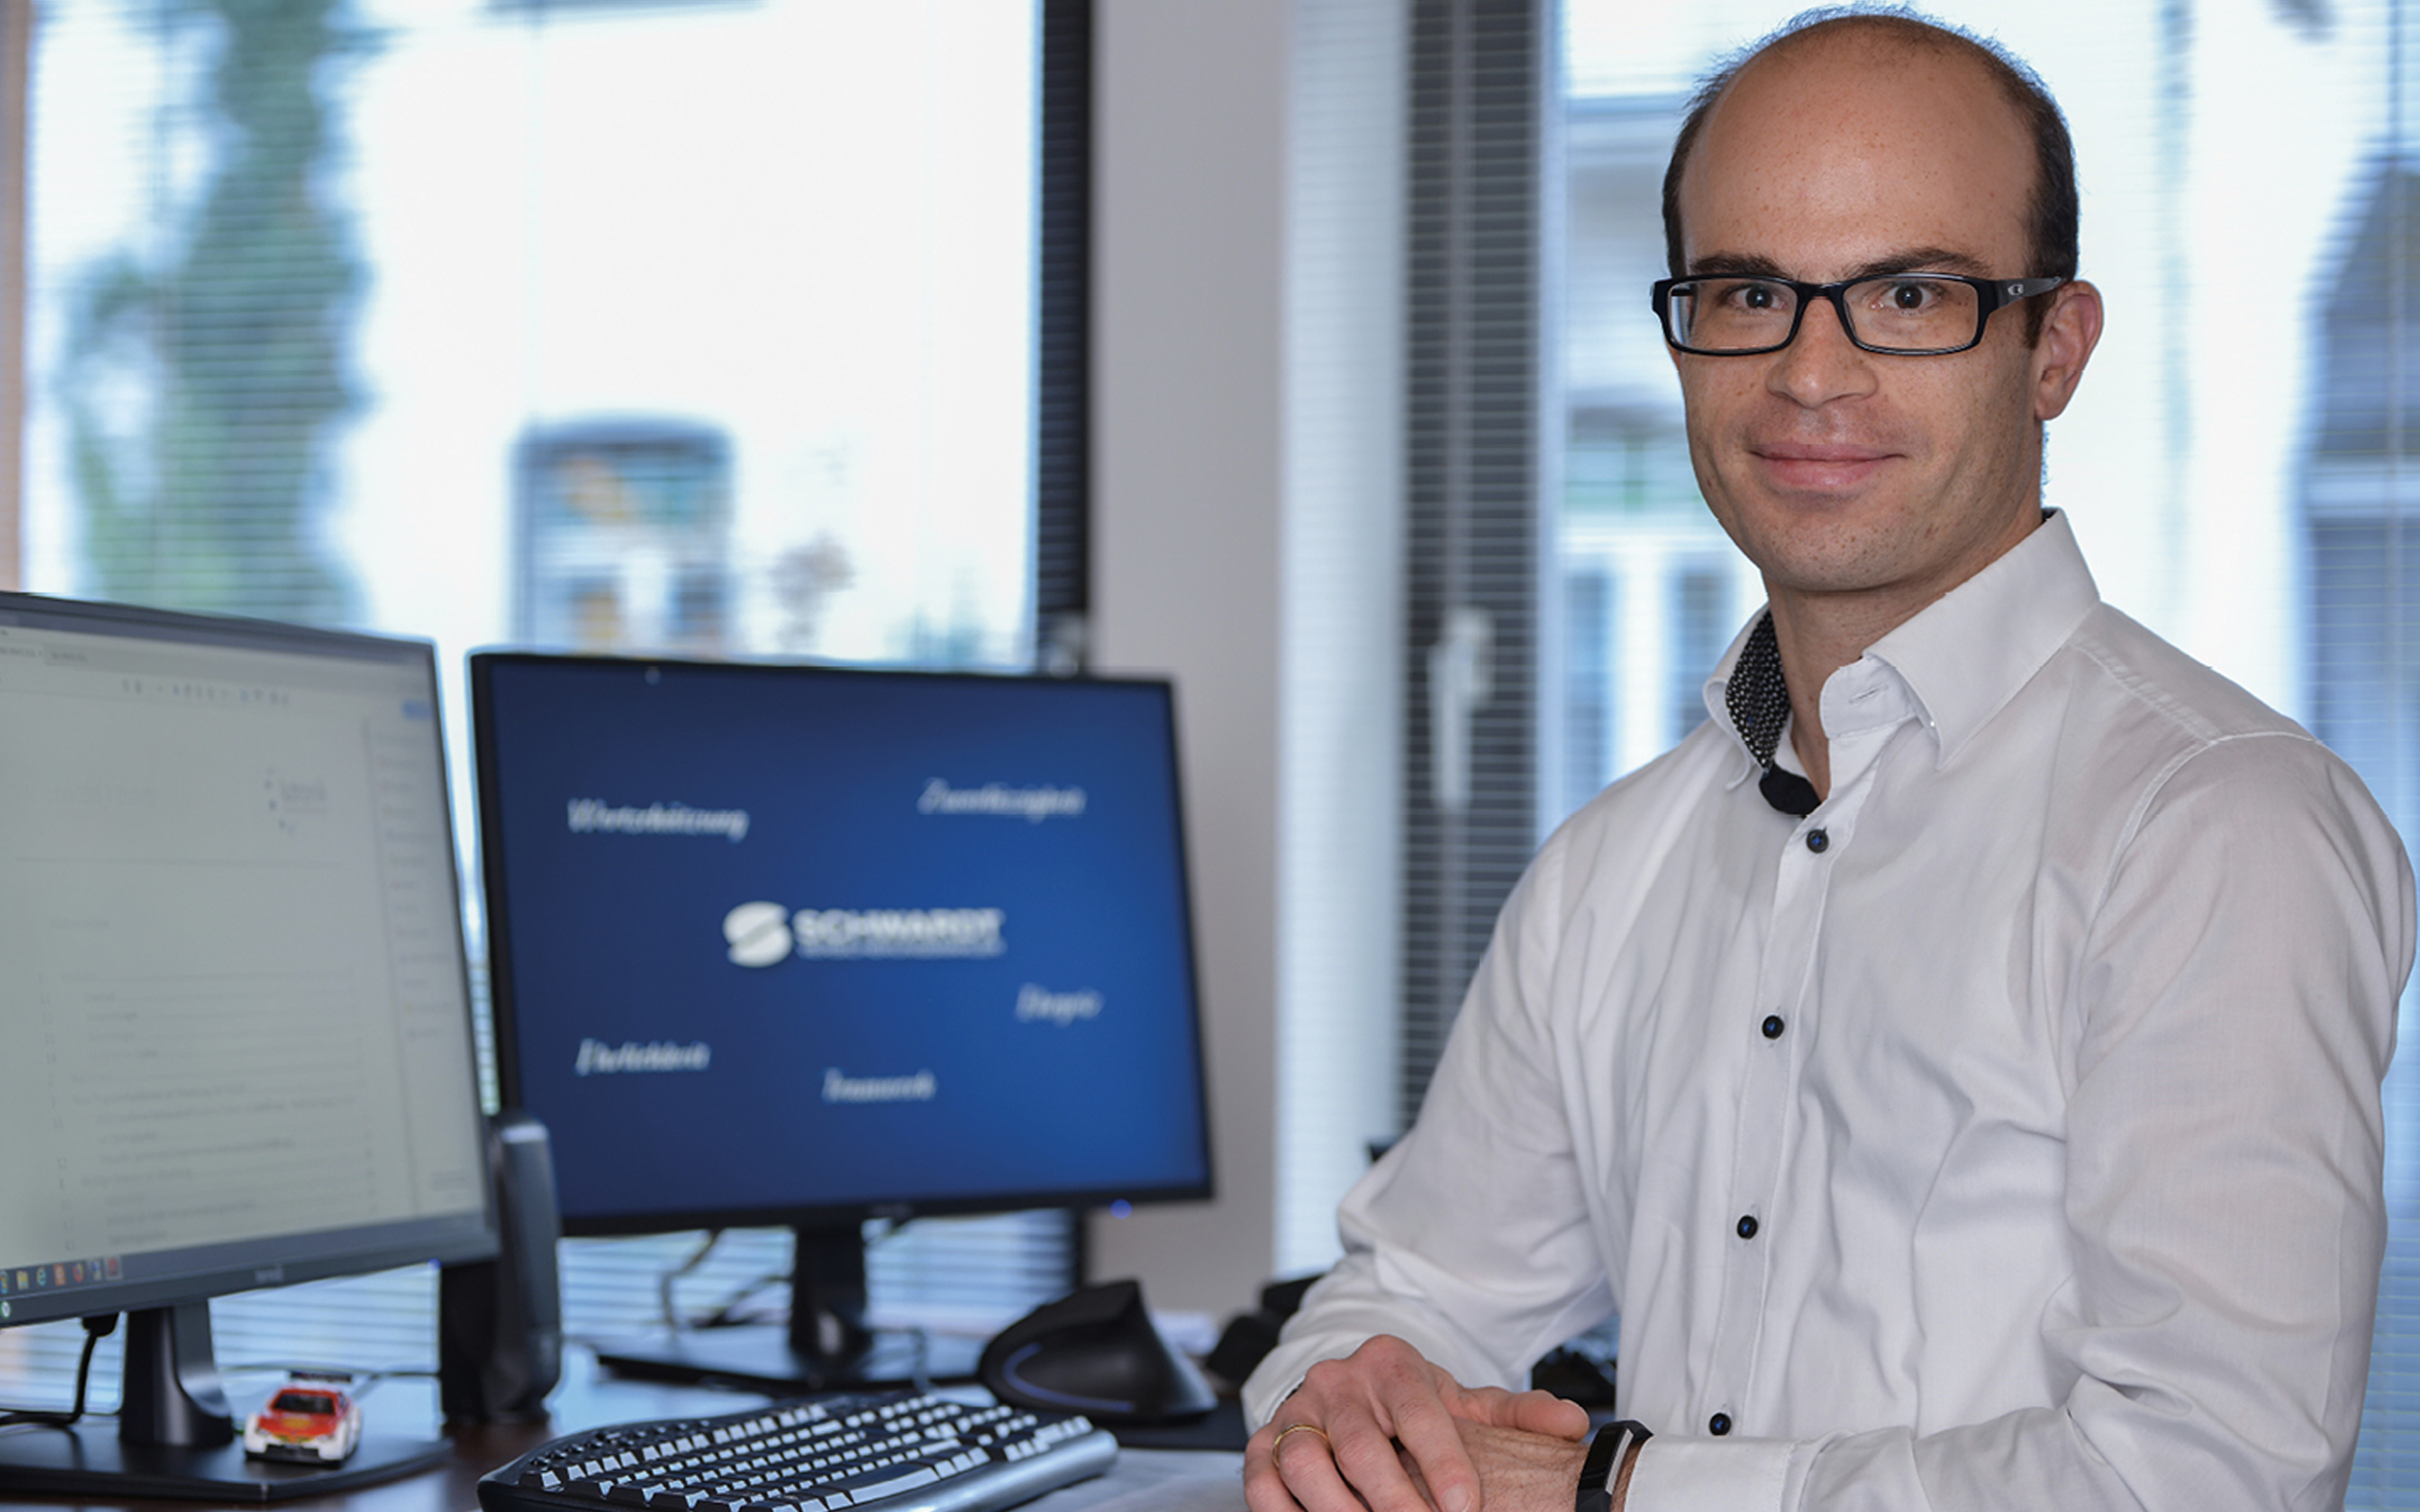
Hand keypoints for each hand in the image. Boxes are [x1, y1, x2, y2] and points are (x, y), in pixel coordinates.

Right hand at [1242, 1334, 1587, 1511]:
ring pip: (1304, 1459)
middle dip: (1393, 1498)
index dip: (1442, 1460)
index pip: (1417, 1408)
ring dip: (1336, 1508)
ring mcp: (1296, 1410)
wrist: (1351, 1396)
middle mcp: (1337, 1380)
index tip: (1466, 1506)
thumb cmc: (1414, 1408)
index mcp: (1390, 1362)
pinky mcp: (1262, 1441)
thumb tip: (1572, 1422)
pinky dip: (1280, 1510)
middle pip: (1359, 1444)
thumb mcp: (1466, 1405)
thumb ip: (1518, 1413)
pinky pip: (1261, 1477)